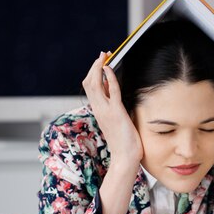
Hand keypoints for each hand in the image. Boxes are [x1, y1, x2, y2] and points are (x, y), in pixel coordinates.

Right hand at [82, 52, 142, 166]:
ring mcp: (105, 111)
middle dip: (94, 66)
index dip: (93, 74)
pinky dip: (109, 77)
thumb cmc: (124, 144)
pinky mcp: (116, 112)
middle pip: (88, 83)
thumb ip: (114, 109)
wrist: (125, 158)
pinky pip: (110, 90)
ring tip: (104, 57)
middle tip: (102, 55)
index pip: (90, 89)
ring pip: (95, 84)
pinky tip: (110, 68)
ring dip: (99, 67)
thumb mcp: (117, 123)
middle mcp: (99, 110)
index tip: (100, 64)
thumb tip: (116, 96)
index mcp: (98, 112)